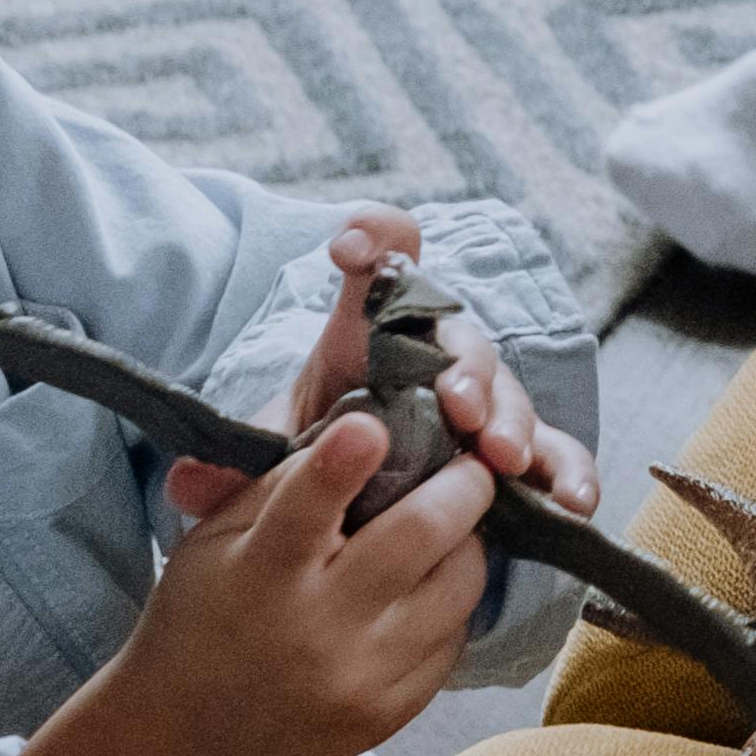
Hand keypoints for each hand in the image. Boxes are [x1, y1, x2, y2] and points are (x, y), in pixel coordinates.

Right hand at [113, 404, 499, 755]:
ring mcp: (362, 676)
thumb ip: (285, 485)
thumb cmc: (202, 616)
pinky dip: (450, 604)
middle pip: (421, 535)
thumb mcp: (216, 539)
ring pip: (460, 585)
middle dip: (462, 484)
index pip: (308, 507)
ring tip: (452, 527)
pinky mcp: (393, 713)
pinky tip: (426, 590)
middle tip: (468, 464)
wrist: (185, 739)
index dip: (343, 461)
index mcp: (262, 573)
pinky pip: (454, 639)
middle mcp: (317, 626)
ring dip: (466, 542)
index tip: (374, 424)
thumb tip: (368, 425)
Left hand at [177, 214, 598, 528]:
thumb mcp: (271, 464)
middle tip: (452, 405)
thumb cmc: (316, 468)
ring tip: (499, 457)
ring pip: (507, 393)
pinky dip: (565, 472)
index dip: (376, 238)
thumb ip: (233, 469)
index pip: (387, 260)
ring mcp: (480, 403)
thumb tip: (186, 484)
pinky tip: (570, 502)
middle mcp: (434, 357)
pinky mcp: (514, 453)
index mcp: (371, 337)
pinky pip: (553, 453)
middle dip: (462, 367)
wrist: (345, 516)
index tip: (347, 250)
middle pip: (458, 334)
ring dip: (509, 420)